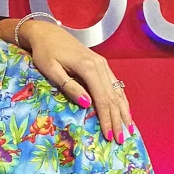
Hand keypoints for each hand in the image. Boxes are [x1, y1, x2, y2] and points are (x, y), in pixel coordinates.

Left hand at [23, 19, 134, 144]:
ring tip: (128, 129)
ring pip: (117, 91)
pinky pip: (116, 84)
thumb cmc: (45, 52)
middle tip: (121, 140)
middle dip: (117, 120)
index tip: (109, 136)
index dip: (106, 119)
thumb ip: (70, 87)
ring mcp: (103, 65)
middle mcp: (100, 66)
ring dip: (123, 111)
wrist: (47, 33)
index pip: (102, 99)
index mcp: (88, 68)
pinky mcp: (102, 65)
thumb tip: (87, 104)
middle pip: (113, 97)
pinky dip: (122, 100)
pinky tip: (125, 111)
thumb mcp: (52, 70)